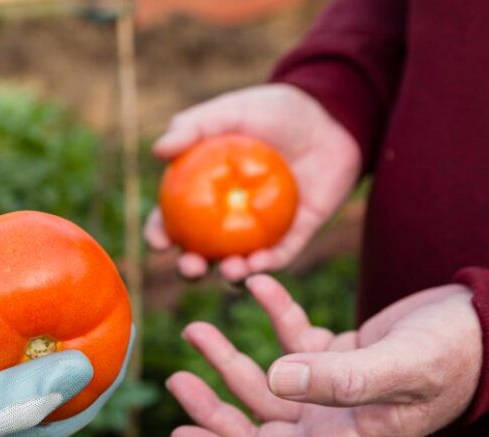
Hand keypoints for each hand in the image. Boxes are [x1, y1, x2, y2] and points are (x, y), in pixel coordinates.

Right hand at [0, 243, 133, 436]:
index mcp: (9, 424)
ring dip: (6, 288)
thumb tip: (87, 364)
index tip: (130, 323)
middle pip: (40, 351)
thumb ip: (19, 399)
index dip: (108, 363)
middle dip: (64, 314)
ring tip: (22, 245)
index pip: (74, 397)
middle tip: (85, 270)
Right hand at [145, 84, 360, 280]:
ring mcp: (260, 231)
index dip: (160, 234)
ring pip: (238, 263)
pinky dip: (268, 265)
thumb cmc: (275, 111)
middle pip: (200, 252)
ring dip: (230, 274)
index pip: (172, 219)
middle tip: (191, 267)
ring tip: (231, 269)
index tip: (159, 241)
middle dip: (190, 268)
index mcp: (203, 192)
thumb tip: (158, 151)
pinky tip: (260, 264)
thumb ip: (193, 126)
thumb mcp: (231, 111)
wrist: (330, 117)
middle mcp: (227, 218)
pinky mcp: (294, 236)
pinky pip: (278, 257)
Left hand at [166, 275, 480, 436]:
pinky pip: (295, 339)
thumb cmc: (459, 352)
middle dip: (214, 408)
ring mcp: (337, 388)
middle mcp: (335, 420)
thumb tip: (275, 378)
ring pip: (268, 384)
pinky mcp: (343, 354)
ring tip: (197, 328)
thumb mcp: (402, 365)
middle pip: (257, 429)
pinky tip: (256, 285)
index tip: (179, 433)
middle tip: (177, 377)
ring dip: (231, 359)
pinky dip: (274, 315)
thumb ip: (341, 377)